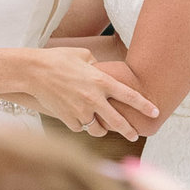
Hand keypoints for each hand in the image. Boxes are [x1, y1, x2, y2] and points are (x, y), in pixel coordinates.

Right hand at [16, 47, 157, 139]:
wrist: (33, 71)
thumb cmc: (57, 58)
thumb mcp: (82, 55)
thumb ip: (97, 65)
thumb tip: (101, 71)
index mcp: (101, 81)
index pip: (130, 96)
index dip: (145, 105)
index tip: (156, 112)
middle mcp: (94, 99)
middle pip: (118, 121)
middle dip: (129, 131)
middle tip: (135, 135)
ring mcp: (81, 111)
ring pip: (98, 130)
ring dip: (102, 129)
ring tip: (102, 127)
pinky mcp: (68, 119)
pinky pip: (80, 128)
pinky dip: (81, 125)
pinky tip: (79, 119)